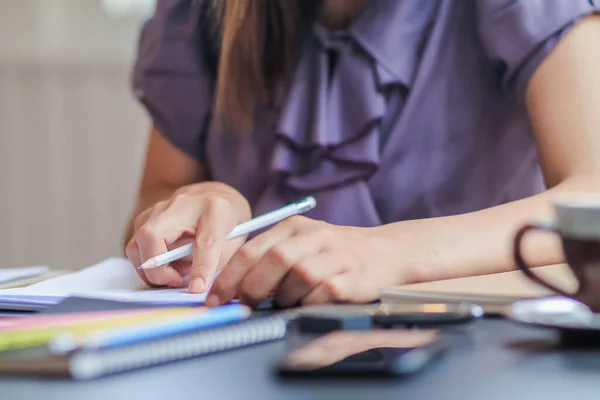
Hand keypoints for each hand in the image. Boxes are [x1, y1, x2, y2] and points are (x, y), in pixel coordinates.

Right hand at [125, 182, 250, 292]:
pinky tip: (168, 265)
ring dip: (151, 269)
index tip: (197, 288)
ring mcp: (159, 208)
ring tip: (175, 274)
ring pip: (137, 244)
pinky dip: (148, 263)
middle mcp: (182, 204)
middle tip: (176, 282)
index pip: (205, 241)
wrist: (214, 195)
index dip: (201, 266)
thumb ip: (219, 260)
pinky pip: (136, 246)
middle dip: (158, 269)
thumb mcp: (236, 240)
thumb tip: (196, 284)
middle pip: (152, 235)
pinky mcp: (146, 217)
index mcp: (215, 209)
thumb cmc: (227, 220)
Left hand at [206, 216, 398, 307]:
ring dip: (284, 297)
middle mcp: (314, 235)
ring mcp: (335, 254)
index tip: (214, 299)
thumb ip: (269, 259)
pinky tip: (309, 305)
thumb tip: (232, 287)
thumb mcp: (300, 244)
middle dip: (251, 289)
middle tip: (243, 307)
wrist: (385, 253)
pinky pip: (323, 293)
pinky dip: (310, 303)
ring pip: (298, 276)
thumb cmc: (333, 253)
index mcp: (293, 226)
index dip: (228, 277)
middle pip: (274, 260)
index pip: (251, 250)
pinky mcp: (352, 276)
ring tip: (285, 304)